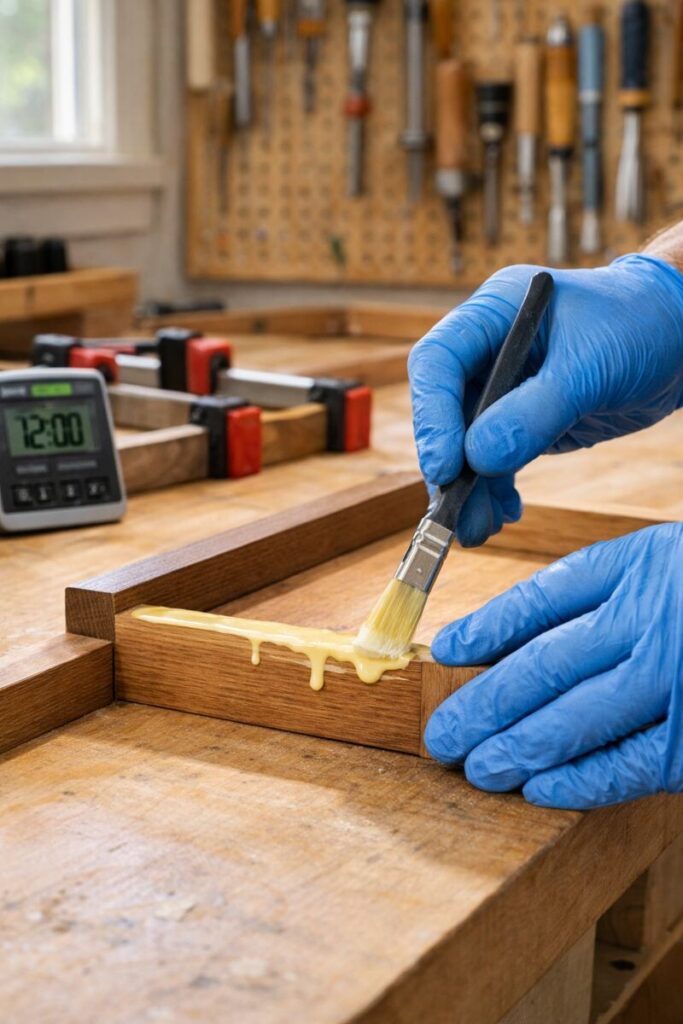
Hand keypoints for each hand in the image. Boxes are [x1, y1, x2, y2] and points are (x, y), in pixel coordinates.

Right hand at [409, 255, 682, 546]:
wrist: (678, 339)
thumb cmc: (640, 326)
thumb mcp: (591, 368)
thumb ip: (535, 412)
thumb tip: (476, 459)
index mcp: (494, 312)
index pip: (437, 361)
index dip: (432, 415)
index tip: (444, 466)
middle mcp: (488, 349)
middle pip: (444, 409)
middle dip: (448, 463)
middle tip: (452, 512)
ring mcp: (502, 386)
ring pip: (465, 442)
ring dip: (468, 489)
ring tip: (478, 529)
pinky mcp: (521, 419)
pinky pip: (492, 459)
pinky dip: (493, 489)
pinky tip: (504, 512)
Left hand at [423, 524, 682, 809]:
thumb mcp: (665, 560)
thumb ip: (607, 589)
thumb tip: (519, 640)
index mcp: (638, 565)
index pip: (540, 600)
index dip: (486, 629)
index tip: (445, 653)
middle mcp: (650, 620)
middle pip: (543, 666)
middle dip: (483, 705)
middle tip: (441, 735)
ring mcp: (674, 678)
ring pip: (574, 717)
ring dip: (515, 747)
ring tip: (473, 767)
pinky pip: (629, 764)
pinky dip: (579, 781)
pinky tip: (538, 791)